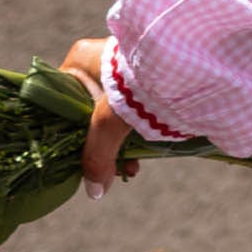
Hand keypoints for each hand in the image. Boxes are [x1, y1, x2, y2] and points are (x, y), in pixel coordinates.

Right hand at [60, 37, 138, 190]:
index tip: (76, 156)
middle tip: (108, 167)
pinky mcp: (146, 80)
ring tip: (129, 166)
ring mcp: (123, 69)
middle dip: (98, 143)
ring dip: (118, 142)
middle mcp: (98, 61)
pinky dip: (134, 133)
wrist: (191, 64)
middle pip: (87, 112)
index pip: (60, 99)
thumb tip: (95, 192)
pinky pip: (131, 112)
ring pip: (111, 114)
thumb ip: (98, 156)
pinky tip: (140, 154)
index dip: (66, 131)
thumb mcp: (109, 123)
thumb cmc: (138, 86)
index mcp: (80, 59)